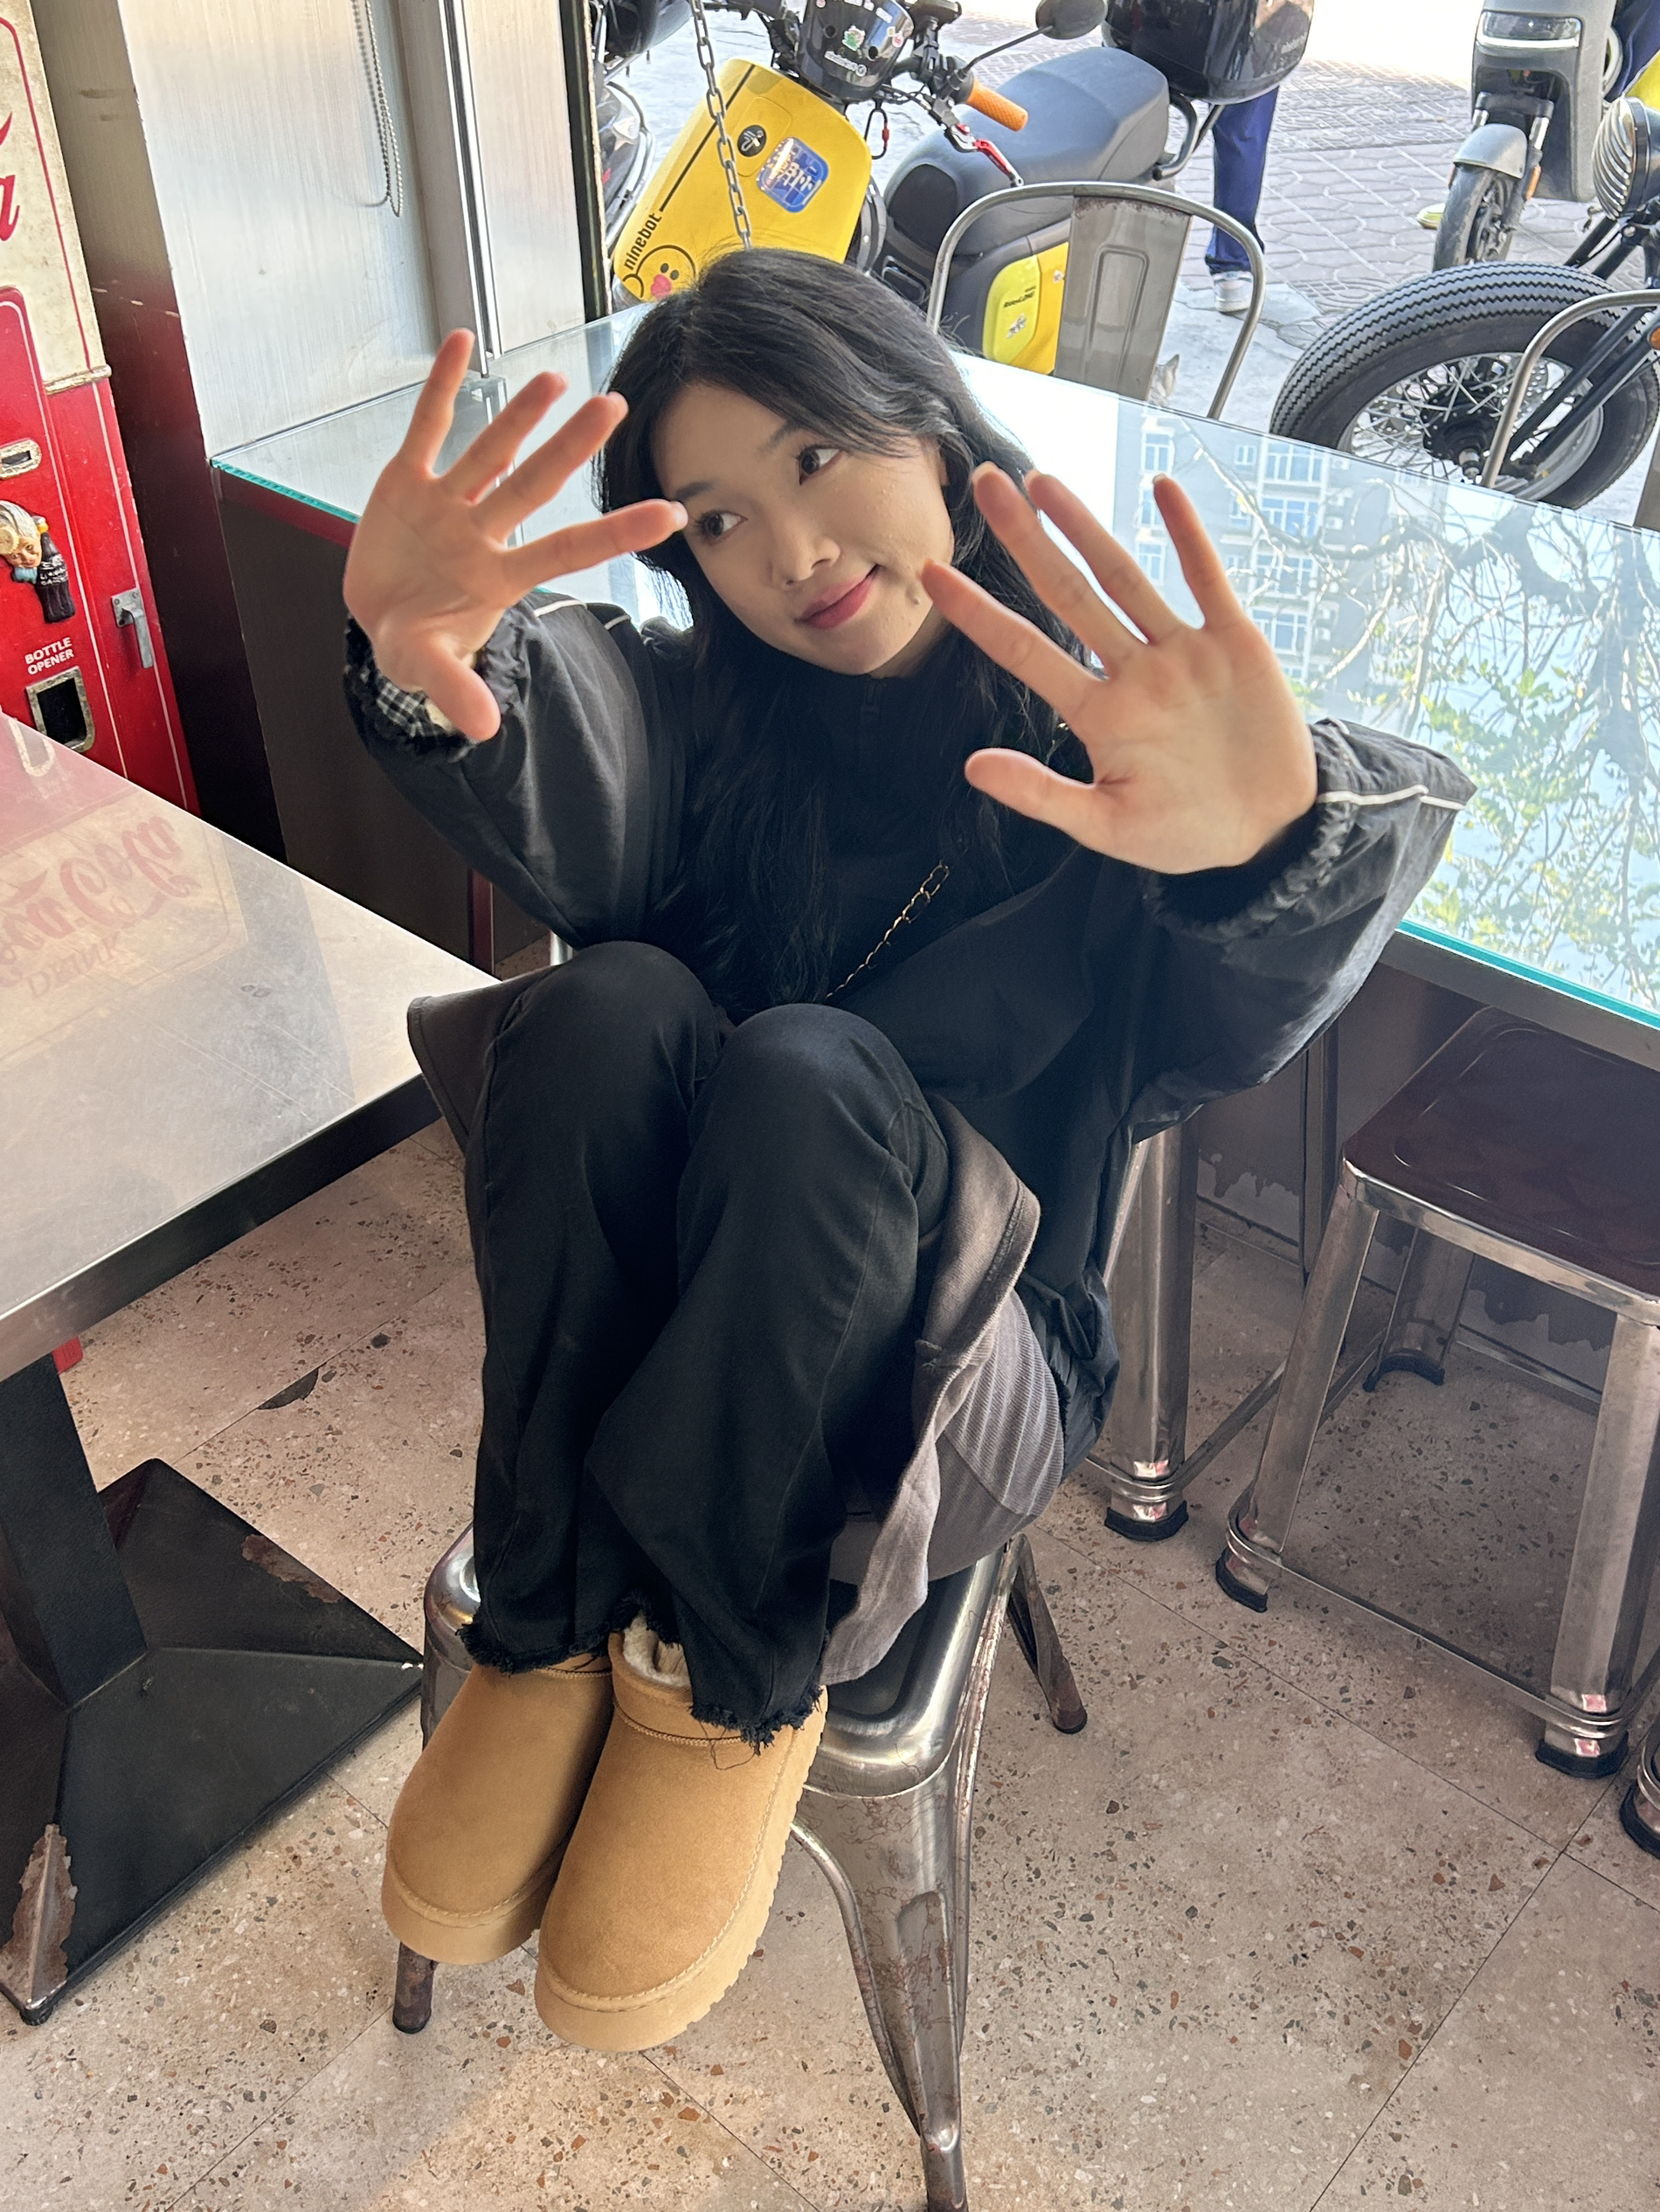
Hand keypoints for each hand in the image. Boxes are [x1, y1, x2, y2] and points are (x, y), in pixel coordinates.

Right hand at [342, 330, 685, 740]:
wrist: (376, 619)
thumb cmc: (415, 644)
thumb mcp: (428, 668)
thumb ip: (457, 688)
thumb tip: (484, 729)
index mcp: (497, 576)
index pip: (568, 549)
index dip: (617, 532)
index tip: (674, 513)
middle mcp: (481, 532)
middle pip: (534, 484)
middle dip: (570, 448)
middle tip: (613, 406)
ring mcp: (447, 503)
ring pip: (490, 451)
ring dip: (518, 415)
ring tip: (553, 378)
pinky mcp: (406, 482)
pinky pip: (427, 427)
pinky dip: (442, 387)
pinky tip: (461, 342)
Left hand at [920, 467, 1317, 873]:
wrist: (1267, 829)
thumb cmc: (1182, 831)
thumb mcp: (1107, 826)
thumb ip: (1042, 797)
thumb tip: (972, 766)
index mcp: (1097, 715)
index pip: (1025, 651)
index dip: (978, 613)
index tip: (931, 572)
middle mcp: (1132, 673)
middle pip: (1068, 594)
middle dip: (1027, 540)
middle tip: (986, 483)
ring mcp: (1181, 653)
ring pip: (1125, 577)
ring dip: (1086, 527)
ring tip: (1044, 480)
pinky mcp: (1234, 643)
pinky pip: (1207, 579)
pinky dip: (1188, 535)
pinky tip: (1163, 487)